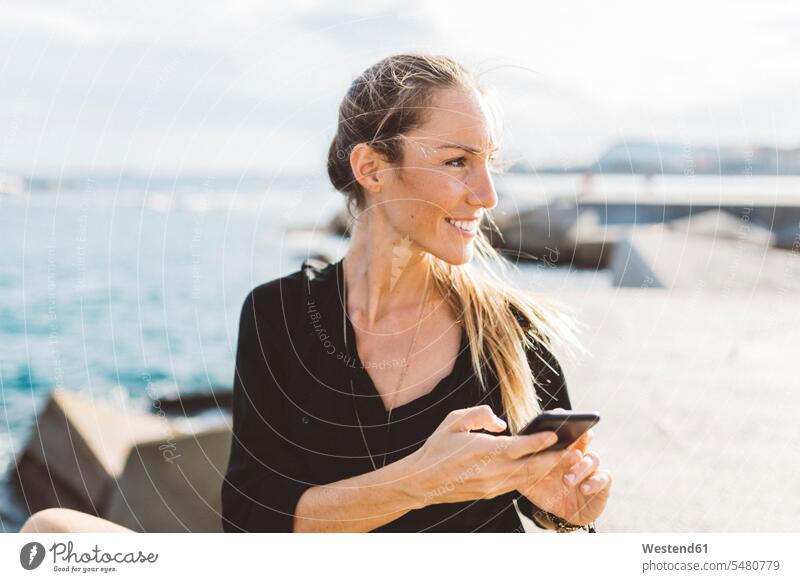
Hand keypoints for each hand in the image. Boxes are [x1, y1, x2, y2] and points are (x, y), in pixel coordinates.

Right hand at [408, 405, 561, 507]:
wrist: (422, 482)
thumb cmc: (437, 449)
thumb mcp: (454, 421)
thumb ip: (480, 415)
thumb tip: (501, 422)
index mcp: (484, 451)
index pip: (520, 446)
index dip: (540, 440)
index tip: (557, 434)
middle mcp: (492, 471)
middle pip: (531, 466)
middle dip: (554, 458)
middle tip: (575, 450)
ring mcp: (493, 485)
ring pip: (527, 477)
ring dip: (547, 469)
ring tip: (565, 460)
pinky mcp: (491, 493)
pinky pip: (517, 484)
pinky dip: (533, 477)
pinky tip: (542, 470)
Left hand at [518, 409, 612, 525]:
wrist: (564, 515)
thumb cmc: (546, 491)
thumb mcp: (530, 480)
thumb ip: (521, 465)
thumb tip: (503, 451)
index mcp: (561, 450)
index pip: (564, 431)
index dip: (562, 421)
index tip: (557, 413)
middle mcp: (578, 455)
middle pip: (582, 439)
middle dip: (580, 435)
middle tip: (577, 434)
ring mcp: (591, 468)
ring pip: (592, 458)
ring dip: (580, 468)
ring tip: (567, 479)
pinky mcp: (602, 484)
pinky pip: (603, 478)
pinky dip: (594, 482)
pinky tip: (584, 488)